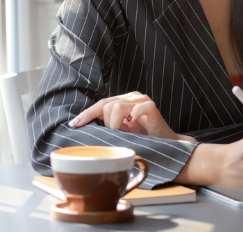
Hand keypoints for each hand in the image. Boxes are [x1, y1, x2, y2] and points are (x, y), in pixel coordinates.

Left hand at [69, 91, 192, 140]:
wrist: (167, 144)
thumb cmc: (144, 139)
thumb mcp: (122, 132)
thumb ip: (109, 125)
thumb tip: (86, 127)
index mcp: (123, 101)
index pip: (101, 104)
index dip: (87, 114)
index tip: (75, 124)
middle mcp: (132, 97)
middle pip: (106, 105)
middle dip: (107, 124)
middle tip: (116, 134)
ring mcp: (142, 100)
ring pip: (116, 107)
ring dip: (116, 124)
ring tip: (125, 132)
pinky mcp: (151, 107)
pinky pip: (137, 108)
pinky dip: (133, 117)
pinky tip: (134, 123)